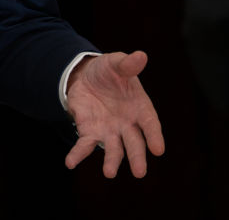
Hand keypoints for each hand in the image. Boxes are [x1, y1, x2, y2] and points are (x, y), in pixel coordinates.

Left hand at [65, 51, 164, 177]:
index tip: (158, 149)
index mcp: (140, 107)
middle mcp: (127, 124)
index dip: (154, 136)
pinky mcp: (90, 131)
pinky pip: (84, 145)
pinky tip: (70, 162)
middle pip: (134, 143)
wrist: (85, 75)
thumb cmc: (108, 71)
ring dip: (111, 161)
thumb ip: (127, 64)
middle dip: (137, 157)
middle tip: (140, 173)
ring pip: (113, 149)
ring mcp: (109, 130)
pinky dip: (78, 154)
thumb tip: (140, 56)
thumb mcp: (116, 63)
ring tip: (109, 173)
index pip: (150, 124)